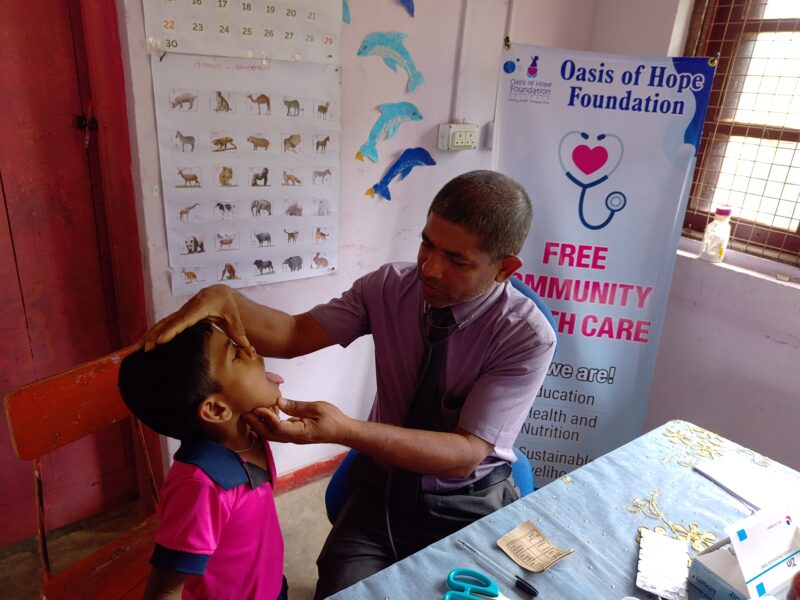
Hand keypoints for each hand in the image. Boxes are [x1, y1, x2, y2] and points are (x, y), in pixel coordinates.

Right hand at [138, 285, 253, 354]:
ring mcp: (180, 313)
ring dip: (148, 336)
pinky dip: (150, 334)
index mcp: (201, 307)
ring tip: (135, 350)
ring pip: (161, 324)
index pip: (184, 320)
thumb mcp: (234, 318)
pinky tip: (140, 345)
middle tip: (145, 350)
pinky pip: (162, 326)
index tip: (161, 340)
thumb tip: (247, 347)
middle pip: (168, 323)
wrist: (219, 294)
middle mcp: (187, 309)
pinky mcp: (177, 317)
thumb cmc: (227, 307)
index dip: (172, 330)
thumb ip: (238, 332)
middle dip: (155, 336)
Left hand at [244, 397, 351, 444]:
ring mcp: (293, 437)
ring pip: (271, 434)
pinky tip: (265, 412)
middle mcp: (293, 437)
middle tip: (244, 411)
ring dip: (259, 424)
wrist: (342, 431)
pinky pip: (277, 430)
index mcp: (300, 432)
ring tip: (250, 412)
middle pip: (269, 434)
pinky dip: (268, 423)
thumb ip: (297, 406)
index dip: (266, 417)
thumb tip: (278, 401)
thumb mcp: (316, 408)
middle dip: (255, 423)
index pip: (277, 427)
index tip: (258, 406)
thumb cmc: (333, 419)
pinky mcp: (294, 433)